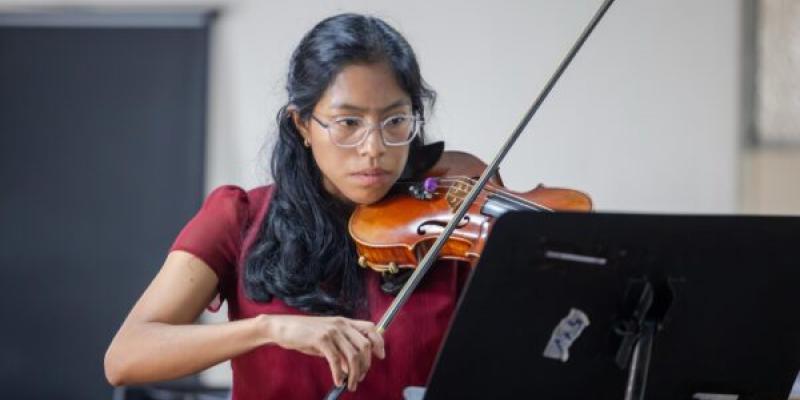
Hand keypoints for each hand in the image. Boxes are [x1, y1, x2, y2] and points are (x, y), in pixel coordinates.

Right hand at [259, 314, 384, 390]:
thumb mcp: (327, 339)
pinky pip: (336, 360)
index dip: (379, 342)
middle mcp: (341, 324)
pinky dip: (339, 374)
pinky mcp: (321, 339)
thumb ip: (341, 349)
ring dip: (354, 374)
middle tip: (360, 377)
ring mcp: (332, 331)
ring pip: (353, 356)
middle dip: (366, 365)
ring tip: (350, 384)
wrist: (282, 327)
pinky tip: (338, 381)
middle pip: (365, 345)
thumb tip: (351, 367)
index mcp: (344, 322)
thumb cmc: (304, 334)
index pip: (371, 328)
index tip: (381, 356)